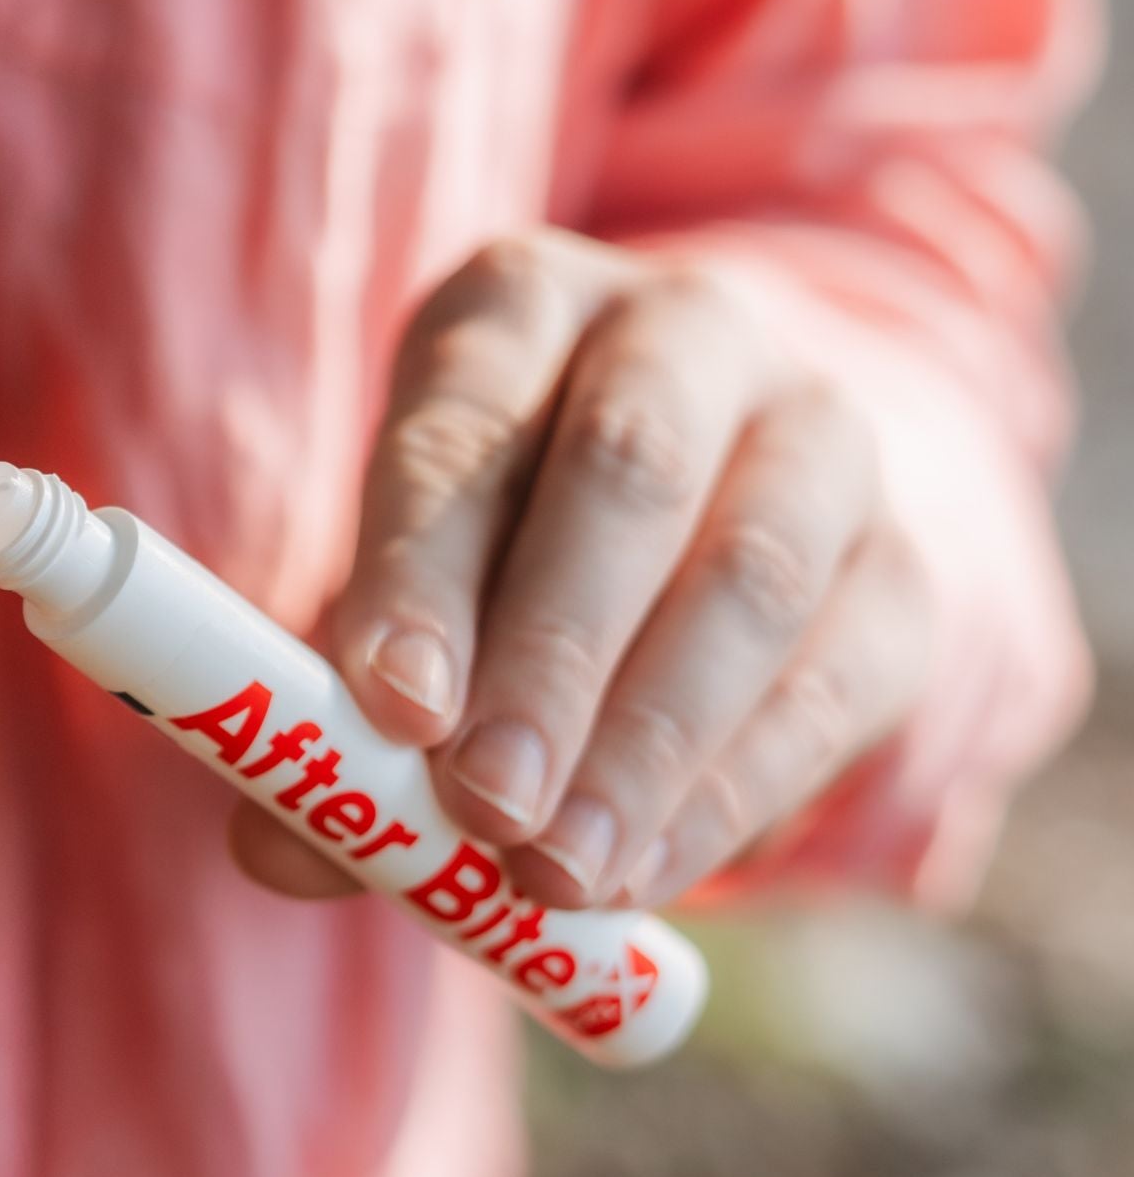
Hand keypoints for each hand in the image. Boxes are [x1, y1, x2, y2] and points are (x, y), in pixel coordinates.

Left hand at [228, 231, 932, 909]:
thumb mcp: (399, 580)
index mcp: (520, 304)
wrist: (707, 500)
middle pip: (628, 474)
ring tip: (555, 870)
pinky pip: (833, 685)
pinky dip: (731, 793)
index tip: (391, 703)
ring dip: (647, 745)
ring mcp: (818, 437)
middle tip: (484, 804)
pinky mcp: (899, 568)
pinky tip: (643, 872)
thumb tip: (278, 848)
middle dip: (551, 657)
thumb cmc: (491, 543)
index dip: (424, 565)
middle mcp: (684, 332)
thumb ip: (333, 710)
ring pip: (750, 580)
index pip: (464, 420)